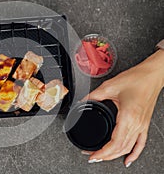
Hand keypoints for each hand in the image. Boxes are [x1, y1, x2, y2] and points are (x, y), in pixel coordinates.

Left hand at [85, 50, 163, 166]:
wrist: (152, 75)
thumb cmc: (136, 79)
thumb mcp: (110, 86)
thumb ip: (93, 96)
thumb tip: (82, 102)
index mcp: (127, 117)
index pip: (115, 143)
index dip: (103, 152)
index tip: (92, 155)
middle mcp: (136, 124)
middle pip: (120, 148)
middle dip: (105, 156)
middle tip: (92, 156)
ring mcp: (142, 126)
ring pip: (128, 148)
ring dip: (115, 155)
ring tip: (103, 157)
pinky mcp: (144, 124)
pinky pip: (140, 144)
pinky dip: (134, 154)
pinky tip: (127, 159)